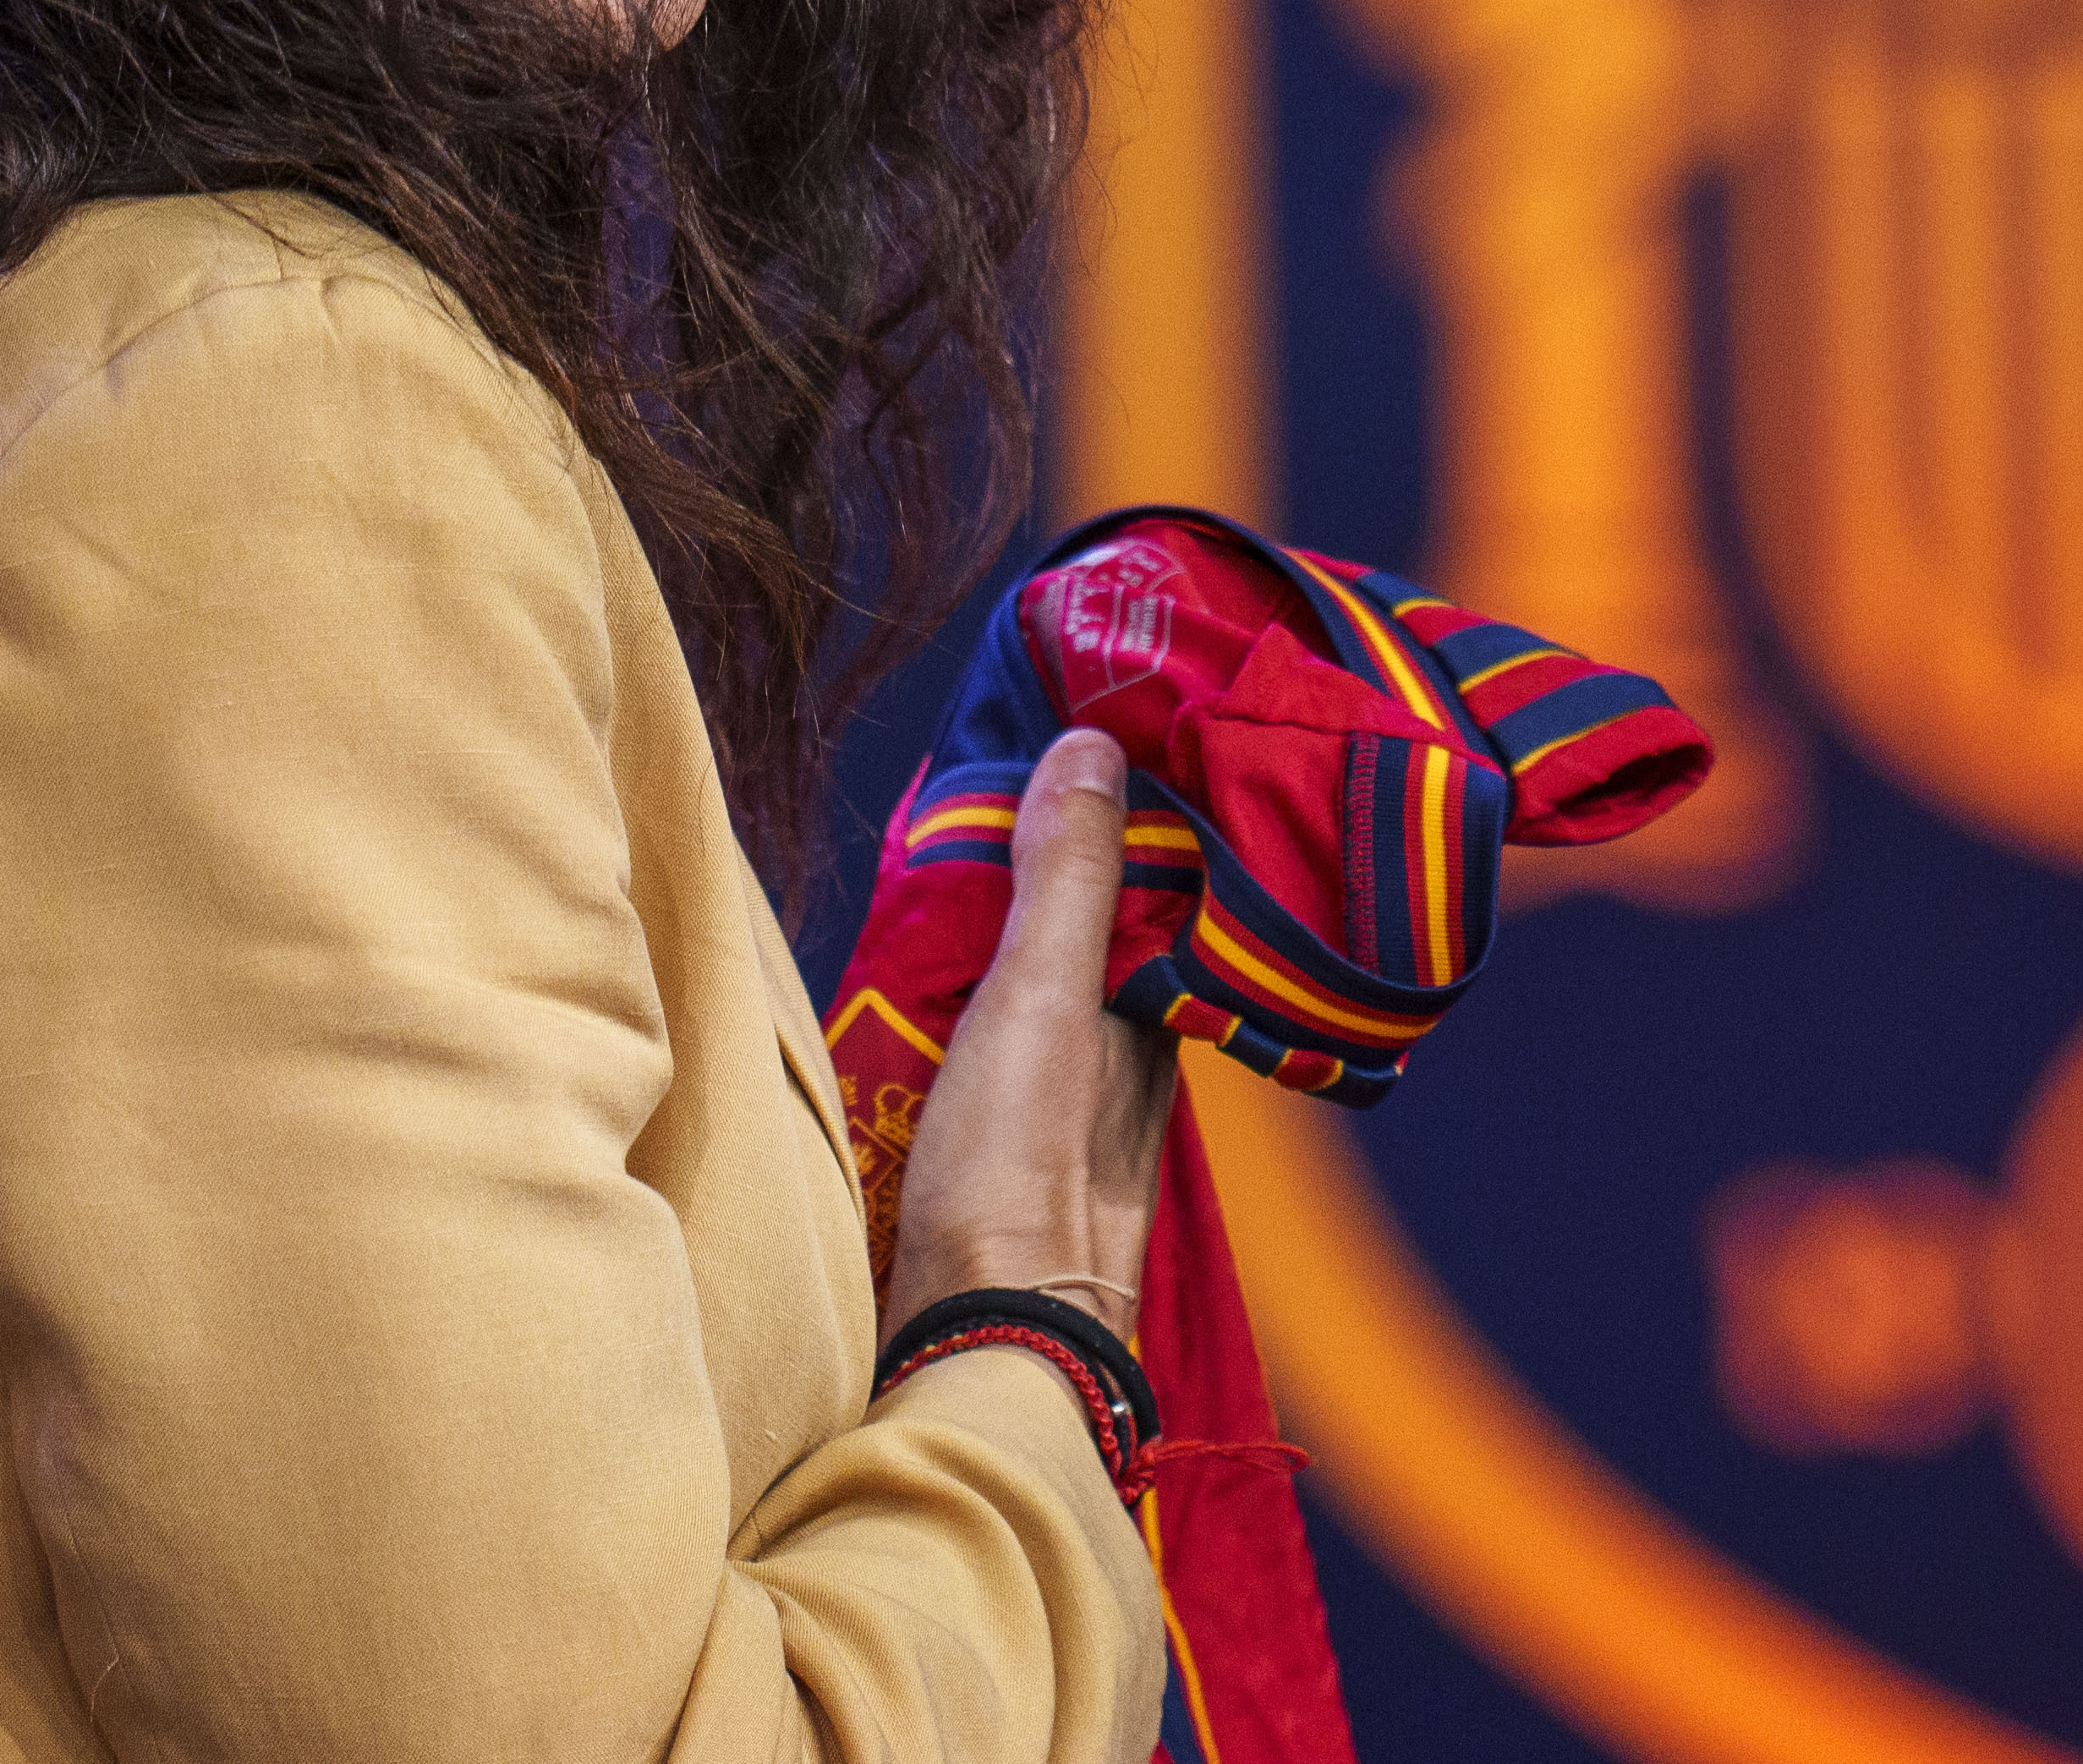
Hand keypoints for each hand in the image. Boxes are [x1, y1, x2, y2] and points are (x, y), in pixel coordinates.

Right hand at [881, 729, 1171, 1328]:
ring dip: (998, 935)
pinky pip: (998, 1046)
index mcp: (1157, 1014)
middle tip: (977, 792)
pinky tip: (925, 986)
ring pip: (1044, 992)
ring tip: (939, 866)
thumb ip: (1067, 880)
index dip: (1108, 812)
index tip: (1061, 738)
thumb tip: (1093, 747)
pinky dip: (969, 1001)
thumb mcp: (1042, 1001)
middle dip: (1042, 869)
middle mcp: (1130, 1059)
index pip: (1148, 882)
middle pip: (1088, 935)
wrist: (982, 1344)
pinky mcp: (1011, 1156)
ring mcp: (1071, 1113)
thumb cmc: (1020, 1175)